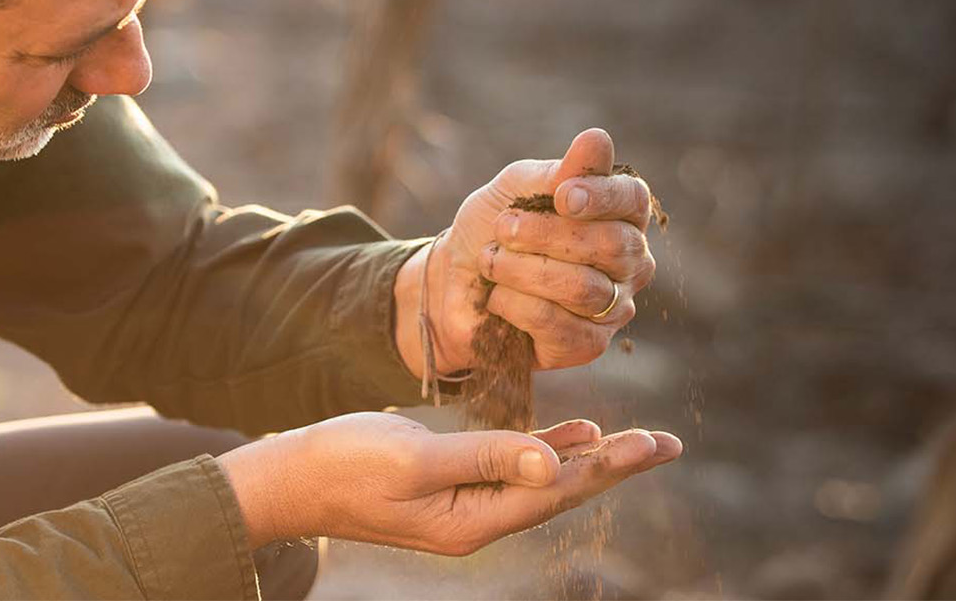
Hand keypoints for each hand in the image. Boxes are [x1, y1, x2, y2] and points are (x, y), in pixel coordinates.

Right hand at [215, 412, 682, 551]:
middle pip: (561, 488)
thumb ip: (484, 458)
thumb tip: (550, 462)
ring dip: (587, 457)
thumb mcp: (412, 458)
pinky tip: (574, 434)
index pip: (557, 489)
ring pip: (542, 478)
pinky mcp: (449, 484)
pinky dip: (548, 449)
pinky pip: (514, 468)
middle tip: (668, 444)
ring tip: (636, 441)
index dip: (609, 465)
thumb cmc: (341, 464)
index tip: (655, 444)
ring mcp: (463, 505)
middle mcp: (477, 520)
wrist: (288, 479)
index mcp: (472, 520)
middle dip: (614, 464)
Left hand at [396, 128, 657, 375]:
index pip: (632, 199)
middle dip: (548, 235)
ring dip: (525, 271)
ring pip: (584, 289)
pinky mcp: (587, 345)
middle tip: (504, 228)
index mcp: (618, 214)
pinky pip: (561, 326)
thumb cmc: (492, 228)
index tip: (562, 196)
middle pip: (612, 246)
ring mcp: (613, 307)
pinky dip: (518, 306)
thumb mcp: (516, 188)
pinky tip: (497, 297)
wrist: (451, 284)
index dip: (602, 196)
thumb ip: (558, 171)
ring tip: (491, 261)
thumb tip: (598, 139)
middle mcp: (628, 261)